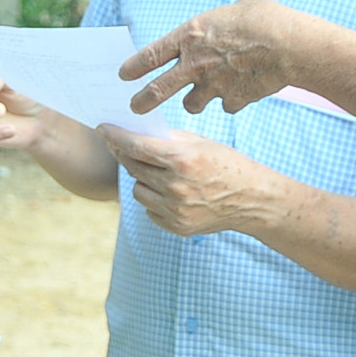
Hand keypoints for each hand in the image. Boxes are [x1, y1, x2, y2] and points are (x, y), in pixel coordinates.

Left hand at [99, 127, 280, 236]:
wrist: (253, 200)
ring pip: (138, 189)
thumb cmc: (227, 165)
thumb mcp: (200, 143)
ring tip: (161, 174)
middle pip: (133, 167)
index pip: (136, 146)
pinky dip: (155, 199)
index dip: (115, 137)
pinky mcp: (177, 226)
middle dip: (126, 155)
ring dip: (143, 179)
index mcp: (183, 160)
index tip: (102, 129)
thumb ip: (167, 140)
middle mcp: (176, 187)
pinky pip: (150, 209)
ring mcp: (176, 210)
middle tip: (124, 147)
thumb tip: (135, 133)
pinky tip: (172, 192)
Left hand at [122, 0, 308, 114]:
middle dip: (142, 102)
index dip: (134, 66)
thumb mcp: (228, 13)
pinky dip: (230, 100)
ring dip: (195, 101)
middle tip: (134, 108)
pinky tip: (242, 89)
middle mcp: (195, 64)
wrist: (292, 46)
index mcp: (190, 36)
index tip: (123, 75)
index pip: (150, 55)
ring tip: (201, 95)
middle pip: (158, 91)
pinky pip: (226, 105)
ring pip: (192, 104)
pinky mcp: (234, 100)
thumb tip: (207, 35)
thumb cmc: (264, 19)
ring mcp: (214, 86)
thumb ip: (211, 29)